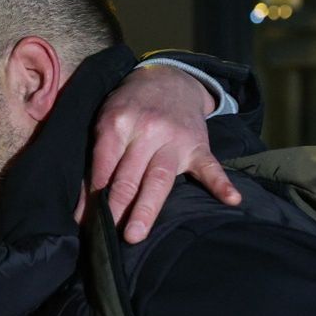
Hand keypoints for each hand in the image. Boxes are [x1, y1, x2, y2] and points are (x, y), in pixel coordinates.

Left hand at [87, 64, 241, 241]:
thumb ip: (98, 159)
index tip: (85, 224)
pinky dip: (221, 183)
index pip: (103, 168)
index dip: (93, 198)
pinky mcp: (198, 146)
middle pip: (129, 176)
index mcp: (118, 124)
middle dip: (117, 208)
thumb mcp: (107, 120)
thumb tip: (85, 204)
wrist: (169, 78)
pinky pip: (210, 166)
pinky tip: (231, 199)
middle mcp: (146, 131)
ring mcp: (175, 139)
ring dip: (147, 208)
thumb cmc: (131, 106)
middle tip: (107, 237)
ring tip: (136, 235)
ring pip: (159, 178)